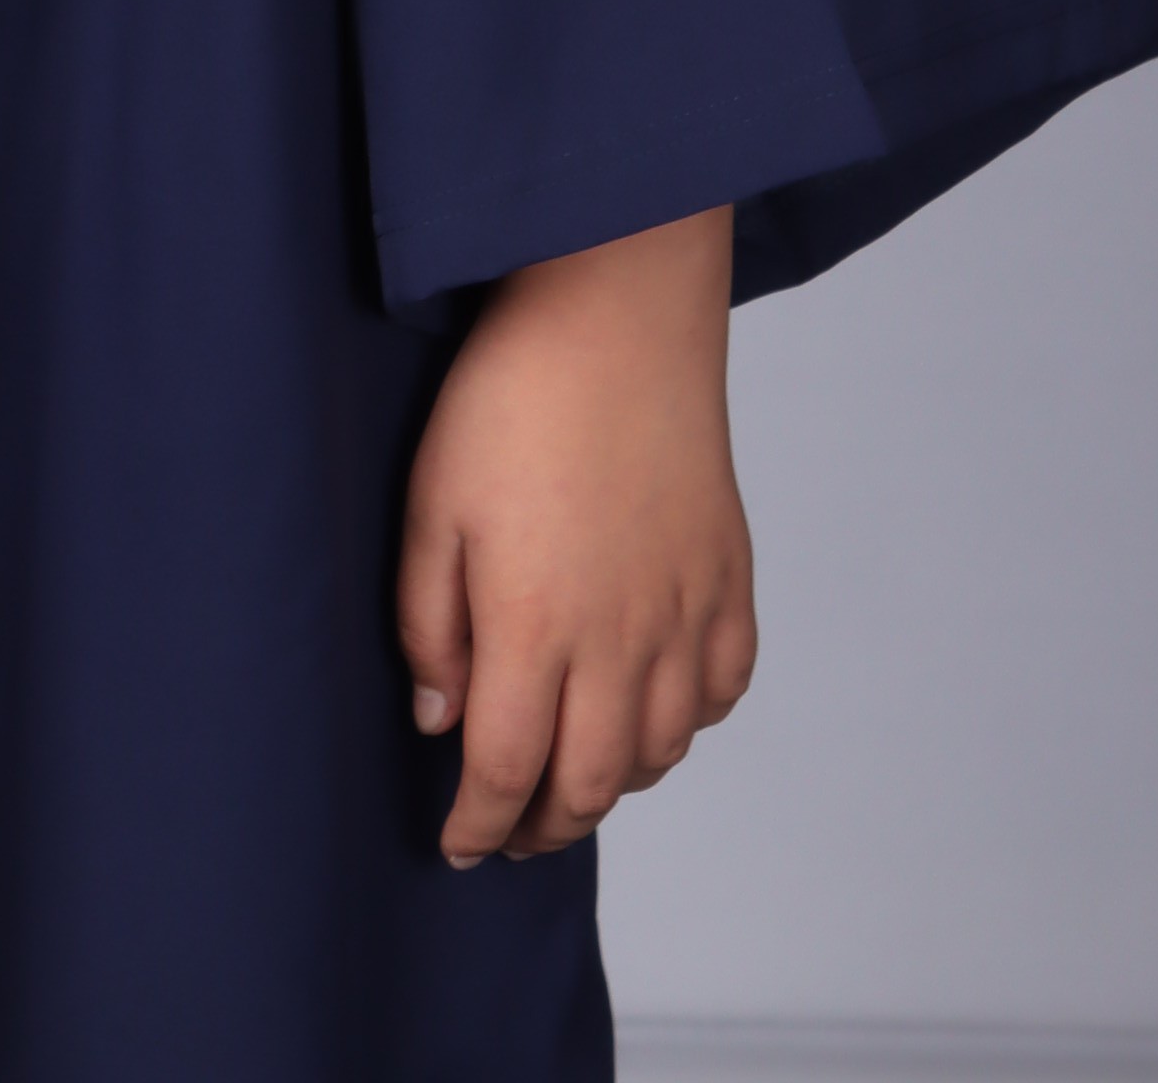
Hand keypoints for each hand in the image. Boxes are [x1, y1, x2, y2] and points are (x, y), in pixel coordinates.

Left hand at [397, 203, 755, 868]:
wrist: (617, 310)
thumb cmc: (511, 396)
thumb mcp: (431, 503)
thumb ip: (428, 624)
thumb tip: (439, 720)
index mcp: (532, 624)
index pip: (505, 770)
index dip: (479, 824)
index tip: (458, 846)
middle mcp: (619, 638)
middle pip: (589, 784)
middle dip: (544, 826)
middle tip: (510, 832)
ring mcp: (684, 611)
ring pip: (658, 751)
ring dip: (613, 783)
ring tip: (572, 775)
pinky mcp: (729, 577)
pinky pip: (721, 691)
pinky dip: (686, 724)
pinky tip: (652, 710)